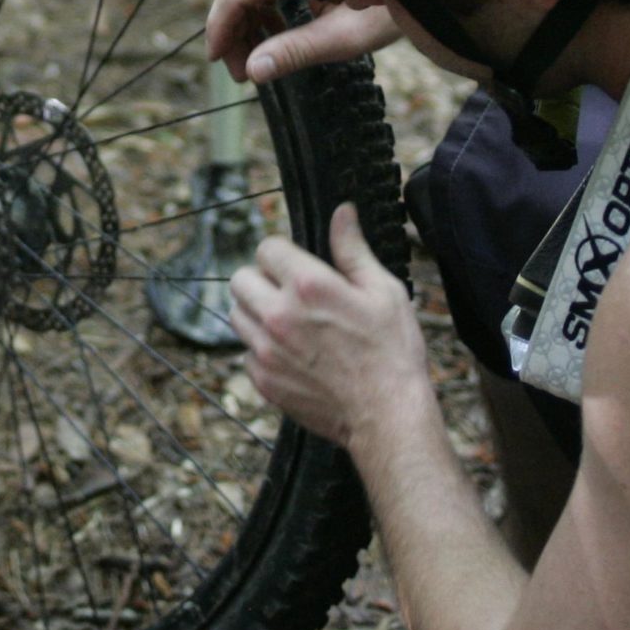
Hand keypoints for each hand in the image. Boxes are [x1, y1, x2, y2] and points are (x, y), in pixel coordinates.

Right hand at [208, 0, 401, 82]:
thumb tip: (255, 71)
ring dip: (246, 18)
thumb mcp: (344, 36)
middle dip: (233, 28)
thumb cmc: (391, 3)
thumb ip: (294, 52)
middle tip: (243, 70)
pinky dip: (262, 4)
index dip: (221, 27)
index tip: (218, 60)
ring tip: (258, 56)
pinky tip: (275, 29)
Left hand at [228, 207, 429, 449]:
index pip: (267, 247)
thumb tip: (342, 212)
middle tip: (289, 292)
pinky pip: (247, 352)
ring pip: (237, 314)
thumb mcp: (383, 291)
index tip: (298, 265)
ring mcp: (267, 350)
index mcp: (308, 286)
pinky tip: (292, 353)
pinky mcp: (264, 380)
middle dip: (262, 279)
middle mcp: (278, 315)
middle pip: (241, 279)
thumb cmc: (392, 353)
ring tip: (289, 322)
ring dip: (256, 312)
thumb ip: (353, 249)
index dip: (284, 253)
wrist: (388, 417)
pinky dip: (262, 349)